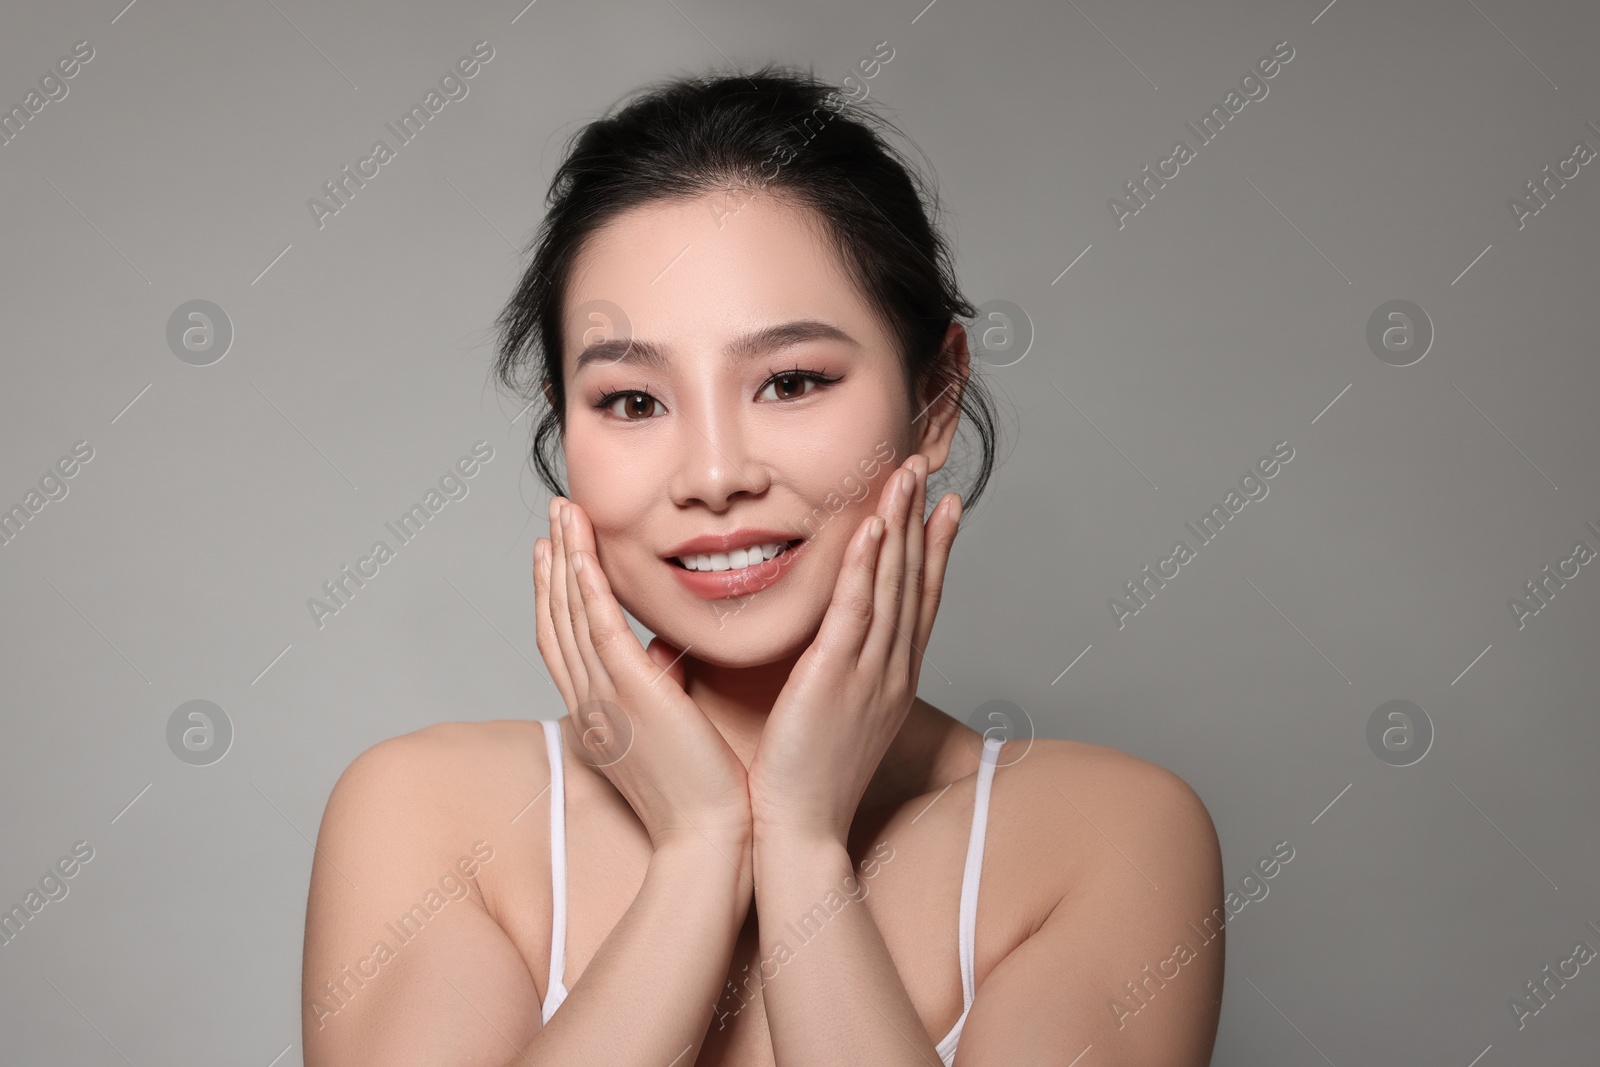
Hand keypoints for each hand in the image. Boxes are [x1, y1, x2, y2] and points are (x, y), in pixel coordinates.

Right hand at [535, 497, 752, 851]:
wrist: (709, 841)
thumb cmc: (699, 795)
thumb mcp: (668, 733)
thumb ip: (657, 690)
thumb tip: (661, 655)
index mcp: (597, 714)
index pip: (566, 640)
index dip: (556, 591)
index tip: (557, 549)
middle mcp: (590, 703)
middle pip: (557, 619)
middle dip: (553, 562)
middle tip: (554, 514)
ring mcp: (606, 700)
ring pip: (572, 616)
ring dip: (565, 559)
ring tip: (564, 512)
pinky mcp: (632, 698)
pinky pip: (600, 633)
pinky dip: (585, 591)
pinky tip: (579, 555)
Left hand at [746, 454, 961, 846]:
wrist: (801, 833)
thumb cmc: (806, 783)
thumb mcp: (836, 721)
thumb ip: (838, 677)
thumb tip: (828, 652)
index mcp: (893, 681)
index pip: (920, 601)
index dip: (935, 550)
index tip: (945, 507)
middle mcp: (892, 671)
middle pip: (914, 581)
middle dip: (922, 520)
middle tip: (929, 469)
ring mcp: (869, 674)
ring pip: (891, 585)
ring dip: (901, 525)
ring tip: (908, 476)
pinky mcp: (835, 679)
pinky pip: (855, 611)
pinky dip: (866, 565)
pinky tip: (872, 527)